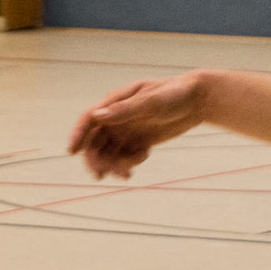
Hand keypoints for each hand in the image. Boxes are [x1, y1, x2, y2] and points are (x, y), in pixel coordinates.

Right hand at [68, 73, 208, 180]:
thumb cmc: (175, 94)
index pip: (90, 119)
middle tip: (100, 175)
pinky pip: (126, 157)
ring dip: (112, 165)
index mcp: (115, 102)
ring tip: (126, 174)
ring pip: (110, 153)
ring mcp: (128, 130)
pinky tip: (144, 156)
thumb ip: (125, 110)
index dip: (78, 134)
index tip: (71, 151)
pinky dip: (129, 163)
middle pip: (96, 141)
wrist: (199, 100)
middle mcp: (118, 118)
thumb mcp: (152, 101)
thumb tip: (97, 117)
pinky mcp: (140, 142)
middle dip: (95, 159)